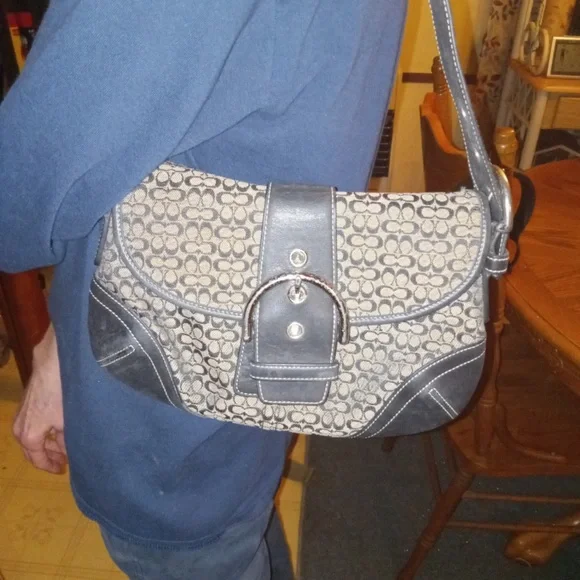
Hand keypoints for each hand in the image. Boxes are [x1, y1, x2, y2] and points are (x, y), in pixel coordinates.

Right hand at [12, 324, 66, 473]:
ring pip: (35, 435)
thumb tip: (70, 451)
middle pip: (34, 448)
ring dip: (49, 441)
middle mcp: (20, 427)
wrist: (53, 365)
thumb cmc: (61, 395)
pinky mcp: (27, 402)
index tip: (61, 470)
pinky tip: (61, 426)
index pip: (37, 459)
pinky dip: (47, 428)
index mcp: (28, 436)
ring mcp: (22, 414)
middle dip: (50, 455)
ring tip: (66, 443)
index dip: (50, 466)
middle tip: (65, 459)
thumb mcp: (69, 423)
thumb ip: (68, 441)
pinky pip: (36, 423)